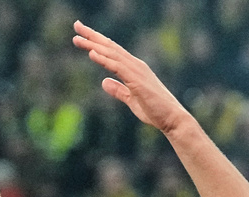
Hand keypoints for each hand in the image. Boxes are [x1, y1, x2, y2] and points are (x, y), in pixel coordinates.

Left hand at [72, 20, 189, 133]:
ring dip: (94, 45)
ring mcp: (136, 71)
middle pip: (110, 47)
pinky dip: (104, 59)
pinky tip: (92, 53)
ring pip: (111, 54)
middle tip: (76, 26)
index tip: (82, 35)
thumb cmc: (154, 110)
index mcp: (133, 69)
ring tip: (78, 38)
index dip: (97, 41)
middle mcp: (135, 65)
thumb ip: (118, 90)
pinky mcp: (136, 81)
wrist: (172, 119)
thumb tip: (104, 82)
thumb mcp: (131, 99)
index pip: (112, 51)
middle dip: (92, 36)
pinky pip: (117, 67)